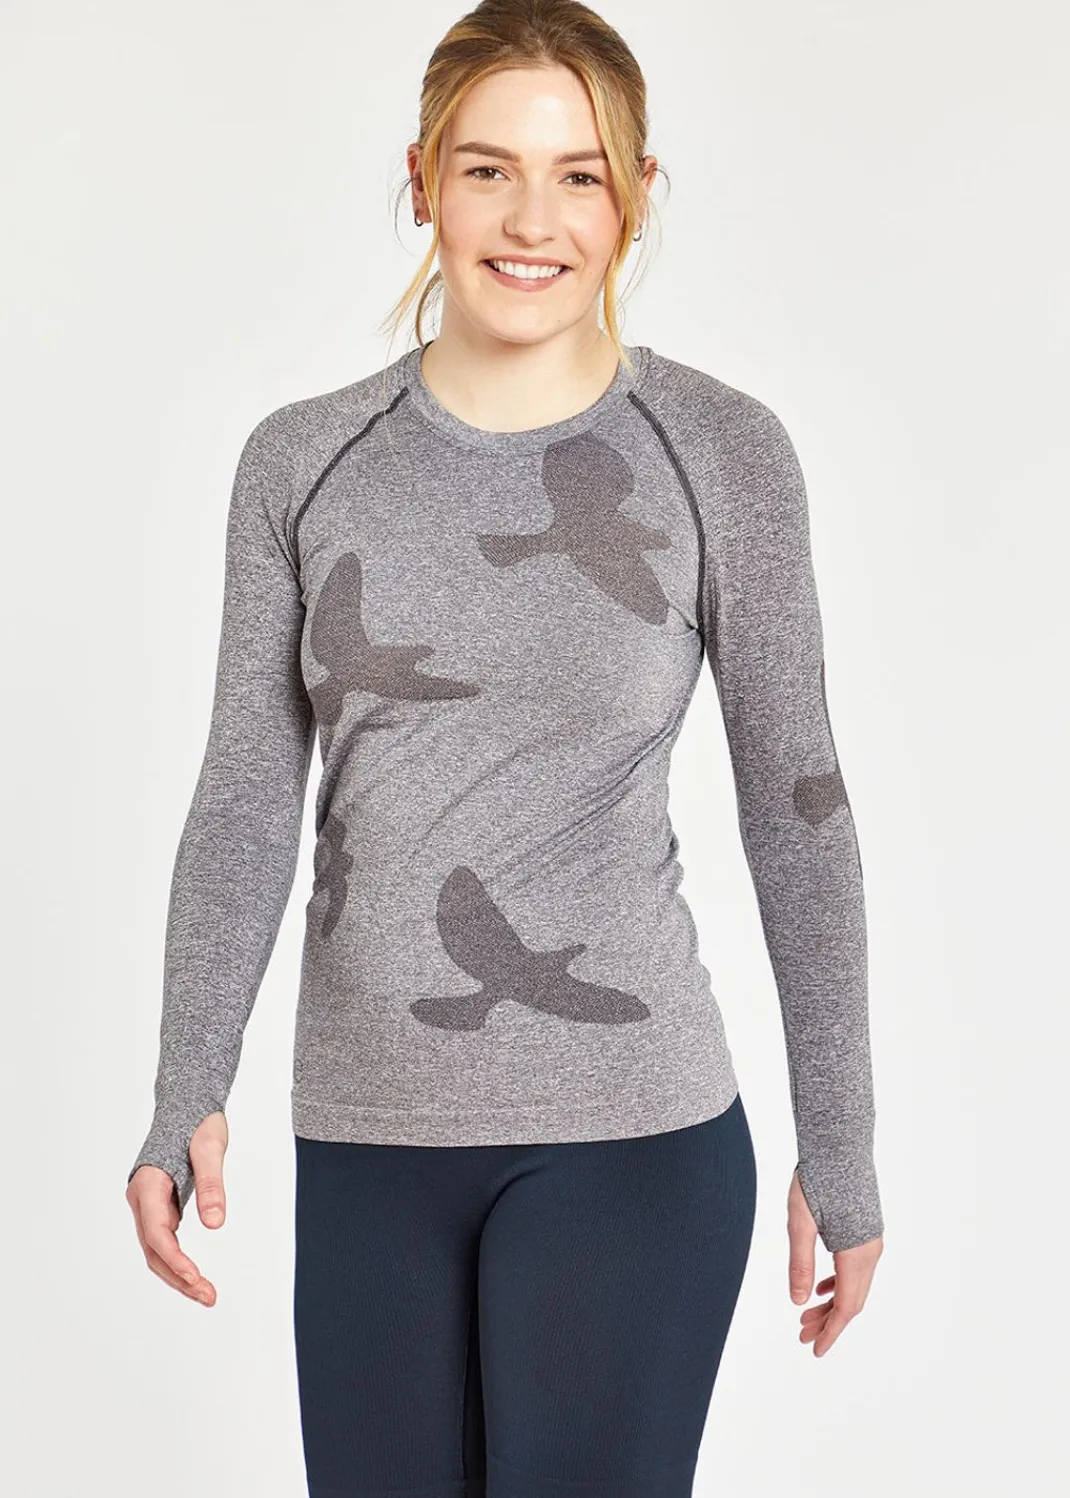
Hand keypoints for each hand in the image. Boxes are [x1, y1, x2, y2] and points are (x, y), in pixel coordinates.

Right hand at [126, 1110, 229, 1306]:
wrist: (188, 1105)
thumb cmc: (199, 1123)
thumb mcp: (210, 1148)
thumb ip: (211, 1185)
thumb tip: (216, 1223)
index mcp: (148, 1184)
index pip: (156, 1232)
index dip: (175, 1259)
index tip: (196, 1277)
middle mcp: (141, 1198)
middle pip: (154, 1250)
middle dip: (179, 1277)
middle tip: (209, 1297)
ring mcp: (147, 1205)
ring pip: (157, 1250)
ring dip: (178, 1275)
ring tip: (207, 1294)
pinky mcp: (158, 1207)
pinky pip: (163, 1242)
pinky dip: (178, 1261)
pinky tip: (196, 1276)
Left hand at [786, 1168, 882, 1355]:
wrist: (839, 1145)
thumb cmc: (817, 1179)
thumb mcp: (800, 1223)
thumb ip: (800, 1264)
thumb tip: (798, 1302)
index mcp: (856, 1254)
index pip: (846, 1307)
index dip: (831, 1332)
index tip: (814, 1350)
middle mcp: (870, 1252)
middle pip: (852, 1300)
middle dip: (828, 1322)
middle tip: (801, 1335)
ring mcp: (871, 1242)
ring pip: (854, 1286)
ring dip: (831, 1304)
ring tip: (806, 1316)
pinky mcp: (866, 1232)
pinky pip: (855, 1270)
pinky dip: (838, 1285)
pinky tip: (820, 1288)